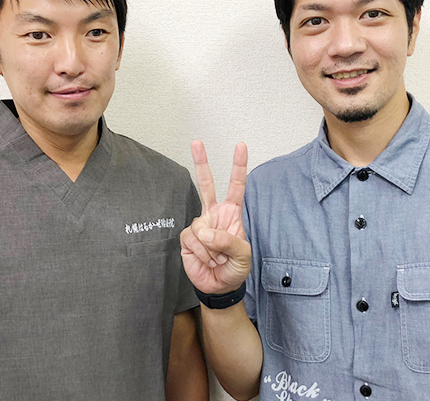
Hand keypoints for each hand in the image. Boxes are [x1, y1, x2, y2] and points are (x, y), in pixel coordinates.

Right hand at [180, 141, 250, 294]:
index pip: (236, 186)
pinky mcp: (187, 238)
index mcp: (232, 214)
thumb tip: (205, 231)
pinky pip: (192, 239)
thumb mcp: (242, 255)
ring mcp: (199, 225)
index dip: (238, 167)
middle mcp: (214, 215)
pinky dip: (201, 252)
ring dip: (211, 247)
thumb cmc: (235, 268)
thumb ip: (228, 241)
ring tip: (217, 258)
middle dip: (201, 162)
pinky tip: (206, 259)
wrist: (220, 286)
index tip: (240, 147)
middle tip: (197, 142)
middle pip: (206, 184)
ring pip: (200, 226)